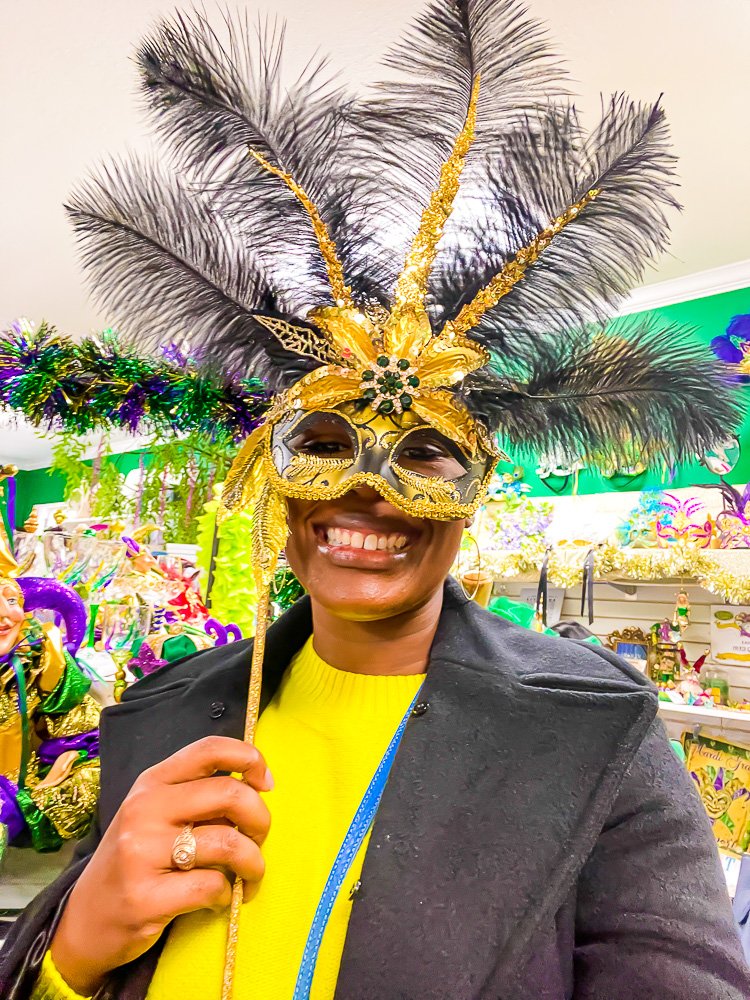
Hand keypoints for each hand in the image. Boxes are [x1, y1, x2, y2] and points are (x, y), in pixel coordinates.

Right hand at [51, 736, 272, 995]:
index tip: (265, 784)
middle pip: (229, 794)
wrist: (84, 922)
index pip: (210, 749)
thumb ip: (197, 797)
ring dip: (253, 863)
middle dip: (261, 820)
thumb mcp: (156, 815)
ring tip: (249, 876)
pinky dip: (228, 894)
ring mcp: (141, 853)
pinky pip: (212, 887)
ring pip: (228, 843)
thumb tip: (257, 790)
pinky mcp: (145, 898)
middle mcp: (144, 810)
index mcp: (151, 782)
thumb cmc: (135, 862)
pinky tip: (219, 898)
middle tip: (259, 840)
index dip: (249, 759)